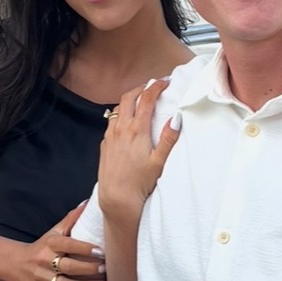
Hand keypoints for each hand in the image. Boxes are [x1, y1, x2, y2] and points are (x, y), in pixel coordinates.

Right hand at [26, 203, 107, 280]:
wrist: (15, 263)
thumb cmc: (42, 246)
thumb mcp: (53, 232)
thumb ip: (71, 220)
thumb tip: (88, 203)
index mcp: (49, 243)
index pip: (68, 245)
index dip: (85, 249)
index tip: (101, 252)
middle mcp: (44, 261)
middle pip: (69, 267)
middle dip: (89, 269)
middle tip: (106, 269)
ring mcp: (41, 278)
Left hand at [98, 78, 179, 225]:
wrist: (116, 198)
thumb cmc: (139, 183)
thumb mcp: (159, 162)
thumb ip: (168, 138)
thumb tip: (176, 118)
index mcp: (137, 131)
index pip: (146, 99)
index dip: (156, 86)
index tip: (164, 82)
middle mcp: (121, 129)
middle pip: (128, 98)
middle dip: (140, 88)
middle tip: (151, 87)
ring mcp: (110, 136)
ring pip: (118, 109)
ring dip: (129, 101)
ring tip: (140, 103)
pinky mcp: (104, 144)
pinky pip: (112, 122)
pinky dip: (121, 115)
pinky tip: (127, 123)